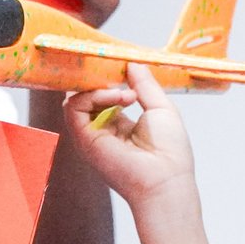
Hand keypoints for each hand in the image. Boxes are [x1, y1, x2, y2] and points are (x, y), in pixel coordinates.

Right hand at [63, 63, 194, 207]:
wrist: (166, 179)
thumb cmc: (170, 152)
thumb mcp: (160, 108)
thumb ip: (145, 84)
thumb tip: (132, 64)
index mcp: (119, 125)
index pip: (103, 96)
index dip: (108, 79)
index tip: (120, 67)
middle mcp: (101, 130)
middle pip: (85, 95)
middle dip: (98, 79)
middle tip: (118, 74)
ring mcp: (91, 135)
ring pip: (77, 98)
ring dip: (101, 88)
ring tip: (128, 95)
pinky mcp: (83, 138)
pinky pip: (74, 107)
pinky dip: (95, 95)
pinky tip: (120, 98)